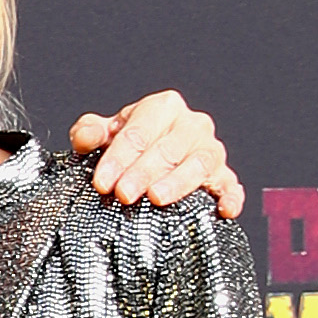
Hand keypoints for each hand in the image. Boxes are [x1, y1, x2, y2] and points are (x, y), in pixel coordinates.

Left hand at [70, 94, 241, 220]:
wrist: (148, 157)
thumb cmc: (128, 144)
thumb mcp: (104, 134)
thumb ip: (90, 132)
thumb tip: (86, 137)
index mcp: (162, 107)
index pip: (139, 131)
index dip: (119, 158)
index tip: (103, 182)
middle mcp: (191, 125)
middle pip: (168, 148)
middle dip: (143, 172)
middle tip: (124, 194)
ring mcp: (209, 150)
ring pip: (200, 163)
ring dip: (178, 182)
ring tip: (157, 198)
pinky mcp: (223, 175)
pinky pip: (231, 184)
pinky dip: (230, 196)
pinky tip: (224, 209)